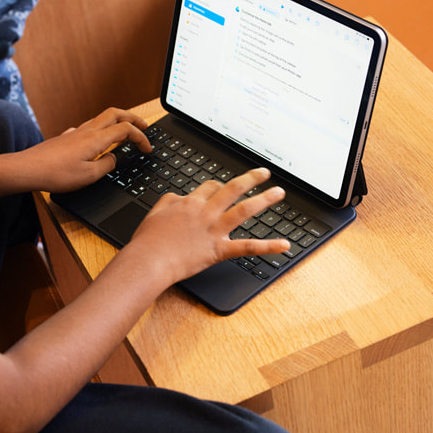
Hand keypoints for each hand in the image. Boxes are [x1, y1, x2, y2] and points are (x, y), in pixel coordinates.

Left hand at [19, 108, 152, 192]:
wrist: (27, 169)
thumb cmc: (55, 174)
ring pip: (102, 117)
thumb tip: (114, 159)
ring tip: (126, 130)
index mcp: (96, 139)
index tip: (147, 149)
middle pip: (115, 113)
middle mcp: (86, 131)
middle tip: (144, 126)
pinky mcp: (66, 137)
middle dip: (133, 118)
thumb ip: (106, 166)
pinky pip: (89, 126)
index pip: (126, 130)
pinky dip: (102, 128)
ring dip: (118, 120)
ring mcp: (75, 132)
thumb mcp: (88, 176)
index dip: (141, 138)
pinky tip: (98, 138)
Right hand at [126, 168, 289, 284]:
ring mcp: (214, 230)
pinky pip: (247, 247)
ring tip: (278, 193)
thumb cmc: (148, 240)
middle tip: (263, 173)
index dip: (219, 185)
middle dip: (251, 179)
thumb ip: (169, 201)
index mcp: (190, 203)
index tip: (224, 186)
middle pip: (233, 189)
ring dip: (264, 200)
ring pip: (245, 210)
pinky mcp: (219, 250)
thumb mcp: (154, 212)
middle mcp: (206, 212)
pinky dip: (268, 246)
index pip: (210, 186)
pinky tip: (284, 245)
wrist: (149, 260)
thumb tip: (177, 197)